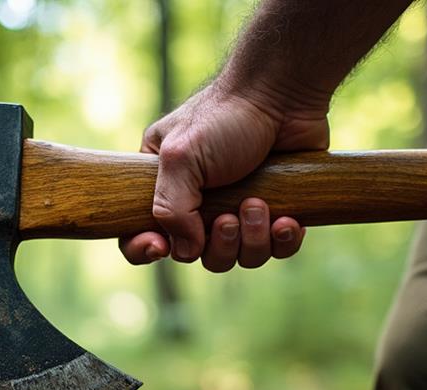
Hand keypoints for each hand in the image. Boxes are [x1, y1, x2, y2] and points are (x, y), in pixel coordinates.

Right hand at [119, 81, 328, 271]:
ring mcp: (239, 207)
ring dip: (250, 239)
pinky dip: (282, 242)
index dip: (146, 249)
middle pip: (198, 255)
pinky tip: (286, 220)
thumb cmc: (226, 117)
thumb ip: (169, 207)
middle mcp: (200, 201)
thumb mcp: (180, 157)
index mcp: (165, 184)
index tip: (160, 248)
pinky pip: (277, 250)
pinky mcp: (277, 209)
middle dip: (218, 244)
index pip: (140, 233)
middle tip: (228, 216)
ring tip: (258, 204)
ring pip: (239, 257)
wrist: (285, 94)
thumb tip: (184, 250)